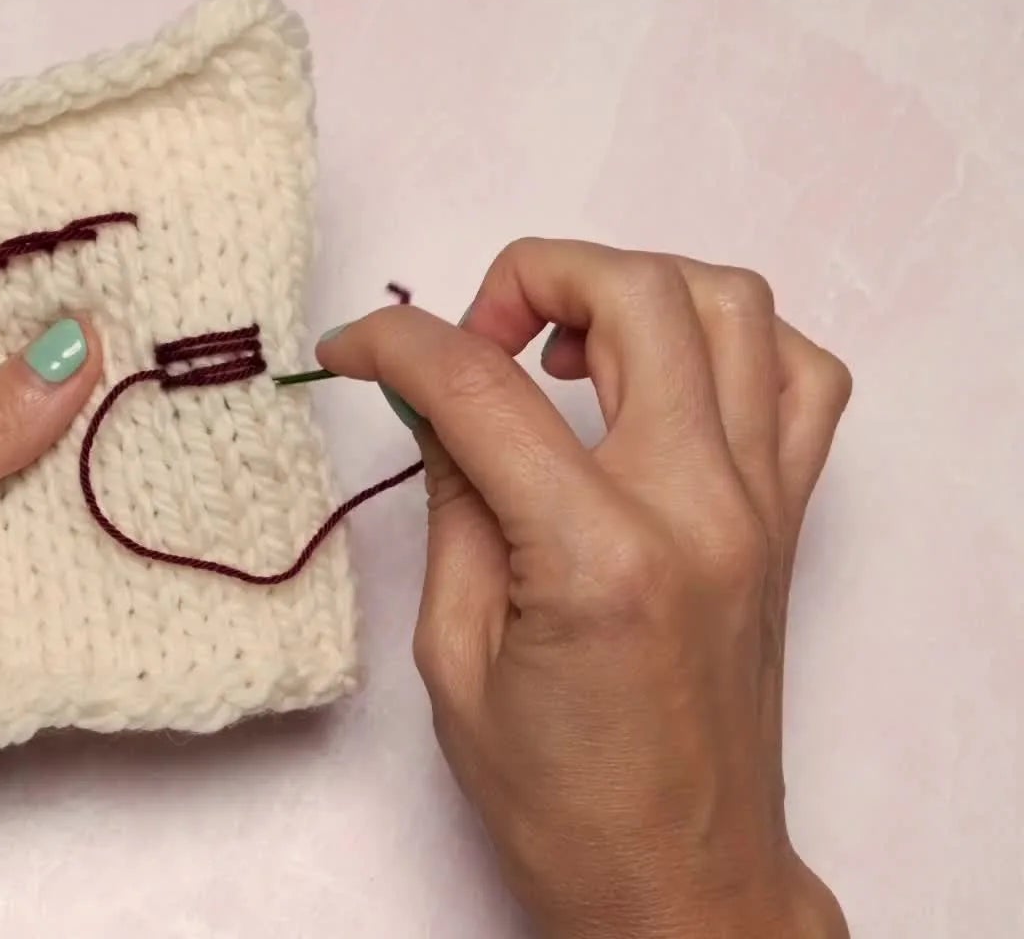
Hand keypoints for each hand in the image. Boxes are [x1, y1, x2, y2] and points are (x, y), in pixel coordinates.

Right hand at [317, 240, 850, 938]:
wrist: (679, 875)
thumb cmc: (562, 797)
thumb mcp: (455, 653)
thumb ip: (452, 501)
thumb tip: (432, 395)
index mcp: (598, 556)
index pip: (483, 387)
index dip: (396, 343)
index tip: (351, 348)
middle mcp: (699, 510)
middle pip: (633, 295)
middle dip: (528, 277)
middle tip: (471, 341)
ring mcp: (760, 506)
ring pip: (731, 304)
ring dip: (631, 290)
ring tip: (564, 348)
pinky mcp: (788, 518)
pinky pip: (801, 374)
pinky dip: (733, 339)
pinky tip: (660, 378)